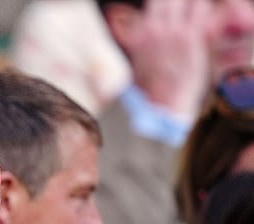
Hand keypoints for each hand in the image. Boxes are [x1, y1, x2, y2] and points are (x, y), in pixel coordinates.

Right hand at [128, 0, 212, 115]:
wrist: (167, 104)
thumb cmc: (153, 88)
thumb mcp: (136, 62)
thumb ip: (135, 39)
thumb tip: (129, 25)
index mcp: (138, 35)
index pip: (151, 3)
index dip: (161, 5)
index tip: (166, 9)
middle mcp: (153, 29)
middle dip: (175, 2)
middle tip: (181, 9)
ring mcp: (172, 31)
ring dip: (189, 4)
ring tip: (192, 13)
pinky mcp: (191, 36)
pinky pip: (200, 7)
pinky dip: (201, 8)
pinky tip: (202, 18)